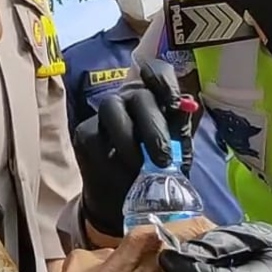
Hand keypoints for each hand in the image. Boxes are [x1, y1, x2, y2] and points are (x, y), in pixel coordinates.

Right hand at [73, 58, 194, 236]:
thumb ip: (182, 129)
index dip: (165, 82)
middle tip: (163, 158)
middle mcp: (130, 97)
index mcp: (157, 97)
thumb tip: (186, 104)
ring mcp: (105, 113)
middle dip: (153, 126)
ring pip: (111, 108)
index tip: (173, 102)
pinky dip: (109, 157)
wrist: (126, 198)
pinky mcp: (85, 132)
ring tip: (140, 166)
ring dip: (127, 138)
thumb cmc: (156, 168)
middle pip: (139, 95)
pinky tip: (120, 174)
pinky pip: (94, 136)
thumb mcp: (177, 152)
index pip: (160, 72)